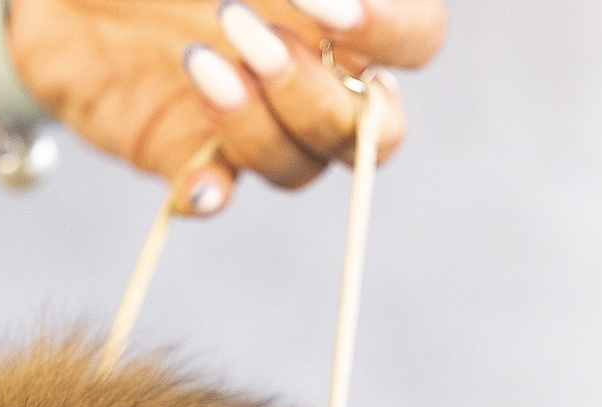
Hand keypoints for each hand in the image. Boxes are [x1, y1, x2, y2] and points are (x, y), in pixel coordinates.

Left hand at [7, 0, 443, 215]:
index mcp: (339, 10)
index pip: (416, 38)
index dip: (392, 29)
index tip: (329, 7)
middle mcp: (310, 69)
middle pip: (373, 130)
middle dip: (315, 92)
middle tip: (241, 29)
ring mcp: (252, 116)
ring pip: (302, 165)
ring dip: (261, 125)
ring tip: (195, 58)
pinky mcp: (184, 151)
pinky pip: (217, 194)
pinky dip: (213, 194)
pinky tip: (199, 184)